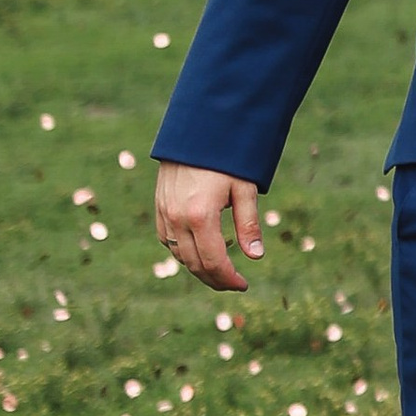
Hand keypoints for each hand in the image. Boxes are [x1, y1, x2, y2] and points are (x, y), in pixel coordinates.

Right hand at [154, 161, 263, 293]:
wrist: (196, 131)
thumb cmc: (226, 157)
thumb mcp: (244, 188)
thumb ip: (248, 224)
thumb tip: (256, 257)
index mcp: (201, 216)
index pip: (214, 262)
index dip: (229, 279)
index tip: (243, 285)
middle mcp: (178, 218)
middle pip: (195, 264)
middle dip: (215, 279)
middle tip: (234, 283)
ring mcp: (165, 213)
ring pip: (180, 256)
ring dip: (199, 269)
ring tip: (220, 271)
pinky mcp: (160, 206)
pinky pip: (168, 241)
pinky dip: (183, 253)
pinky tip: (199, 252)